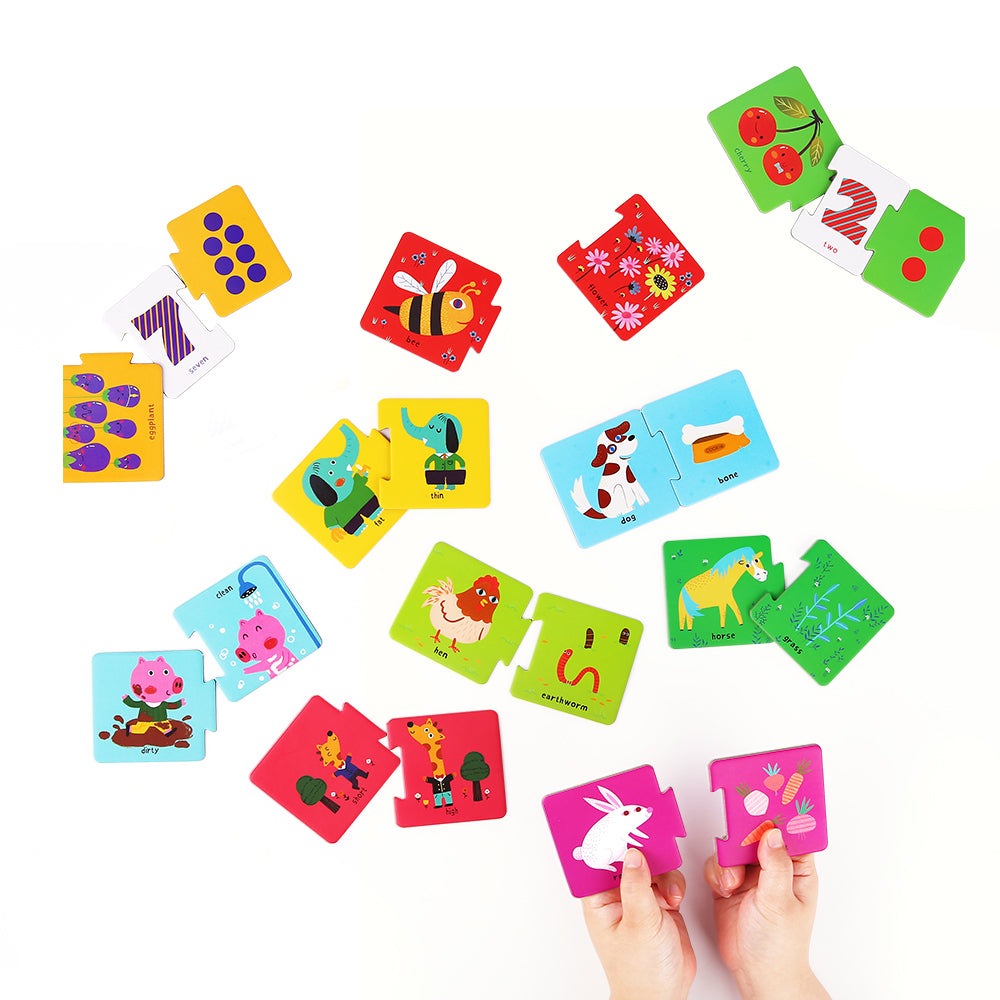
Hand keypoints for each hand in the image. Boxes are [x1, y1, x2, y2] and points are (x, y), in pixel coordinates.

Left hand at [583, 848, 694, 999]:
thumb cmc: (640, 971)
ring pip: (650, 867)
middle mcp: (618, 896)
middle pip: (627, 859)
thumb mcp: (639, 923)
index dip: (608, 841)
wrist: (665, 995)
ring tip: (668, 894)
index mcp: (600, 900)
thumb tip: (632, 854)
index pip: (599, 860)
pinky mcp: (660, 905)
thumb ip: (637, 886)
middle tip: (654, 842)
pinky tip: (675, 899)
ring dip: (663, 874)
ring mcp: (639, 900)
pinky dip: (673, 884)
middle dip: (642, 852)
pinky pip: (666, 880)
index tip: (619, 823)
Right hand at [704, 828, 829, 999]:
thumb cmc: (780, 945)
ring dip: (728, 861)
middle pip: (757, 832)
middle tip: (735, 834)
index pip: (791, 831)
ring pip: (733, 846)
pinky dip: (716, 873)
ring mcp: (751, 874)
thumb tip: (772, 833)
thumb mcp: (780, 903)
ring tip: (731, 883)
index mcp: (797, 868)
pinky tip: (723, 889)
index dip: (779, 813)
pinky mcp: (729, 882)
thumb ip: (775, 866)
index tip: (765, 796)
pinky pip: (717, 863)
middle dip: (743, 833)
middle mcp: (774, 866)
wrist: (757, 972)